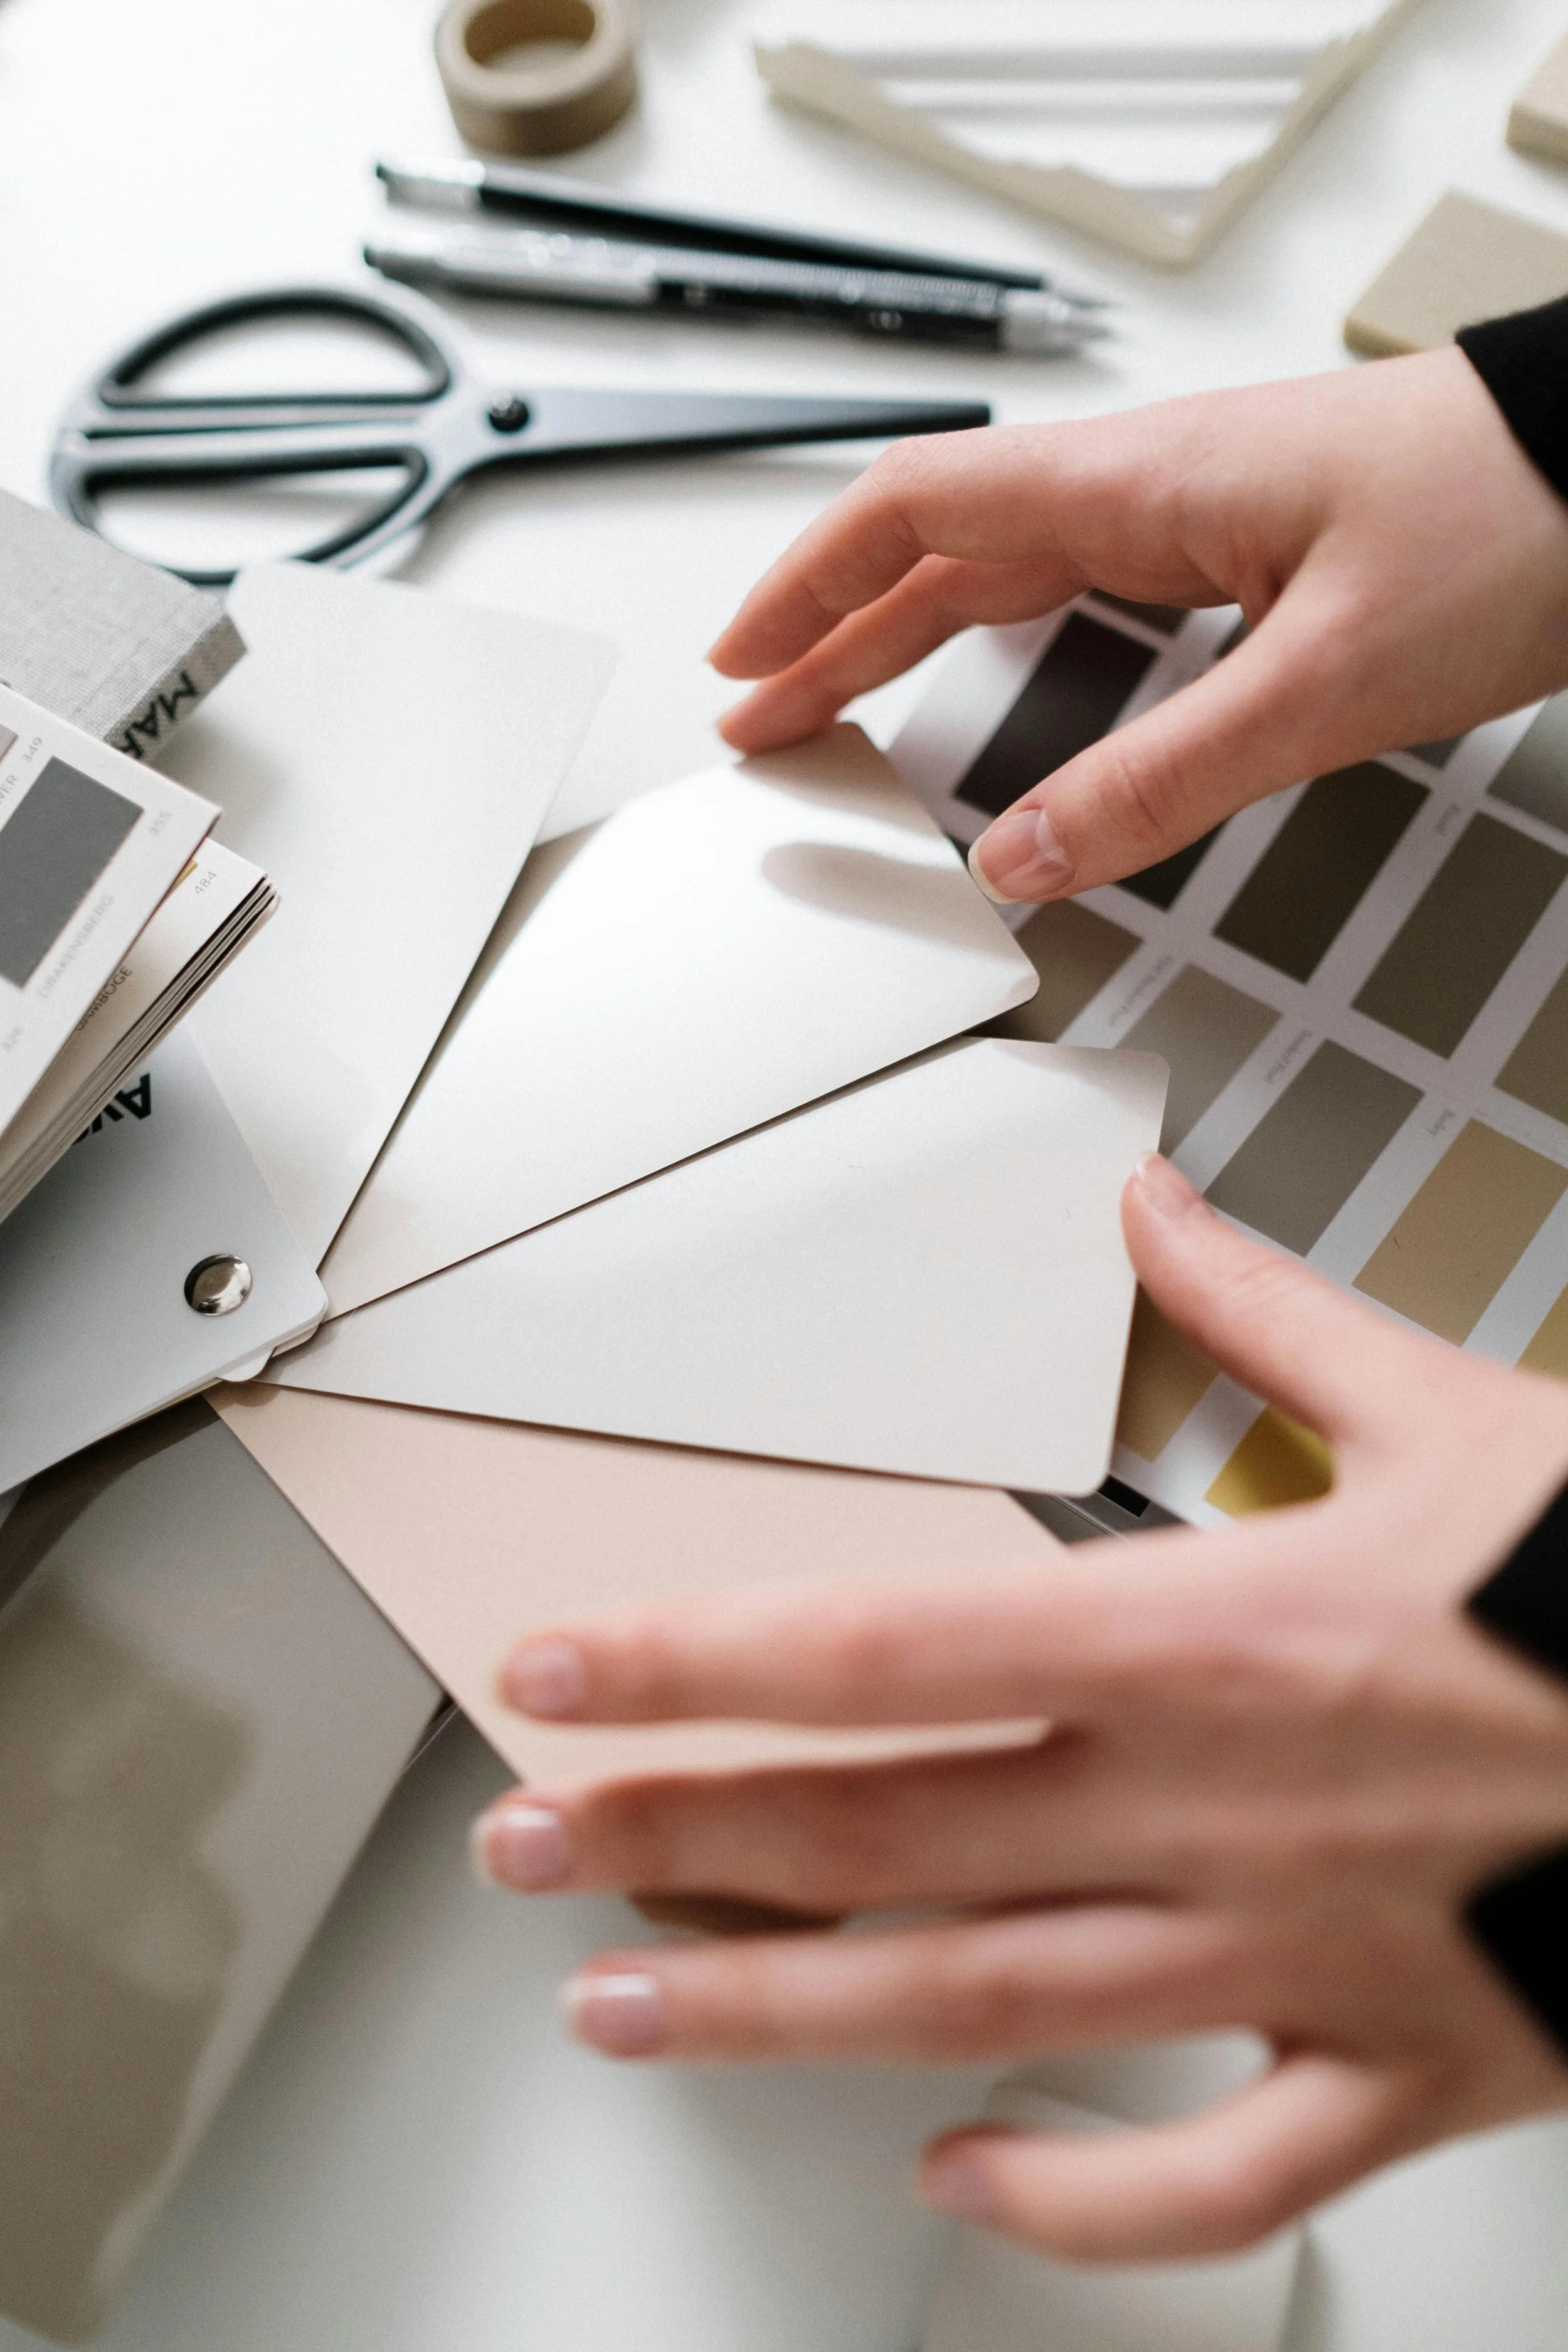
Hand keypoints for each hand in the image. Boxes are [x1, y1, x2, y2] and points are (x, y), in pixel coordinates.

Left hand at [472, 1157, 1567, 2261]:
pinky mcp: (1396, 2067)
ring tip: (630, 2008)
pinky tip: (958, 2179)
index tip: (563, 1669)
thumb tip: (1156, 1210)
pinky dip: (1076, 2202)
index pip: (888, 1646)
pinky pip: (1211, 2174)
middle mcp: (1221, 1807)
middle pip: (888, 1834)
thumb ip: (1266, 1312)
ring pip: (986, 2009)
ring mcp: (1297, 1955)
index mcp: (1221, 1633)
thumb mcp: (1453, 1411)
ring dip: (786, 2012)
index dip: (697, 1659)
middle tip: (527, 1846)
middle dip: (682, 1837)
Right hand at [709, 349, 1567, 902]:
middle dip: (831, 632)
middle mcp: (1151, 485)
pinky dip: (1000, 632)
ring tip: (840, 705)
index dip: (807, 589)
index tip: (741, 665)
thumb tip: (1026, 861)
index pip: (915, 511)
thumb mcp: (1325, 683)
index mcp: (1140, 485)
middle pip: (938, 547)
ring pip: (1003, 563)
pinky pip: (1076, 580)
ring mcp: (1194, 509)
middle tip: (761, 719)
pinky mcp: (1243, 544)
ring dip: (906, 633)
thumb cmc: (1510, 522)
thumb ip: (1162, 781)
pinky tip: (995, 678)